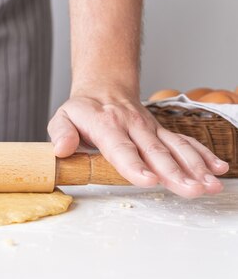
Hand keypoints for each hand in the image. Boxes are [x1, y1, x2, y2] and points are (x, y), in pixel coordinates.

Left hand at [48, 86, 229, 197]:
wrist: (104, 88)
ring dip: (195, 167)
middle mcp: (133, 126)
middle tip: (192, 189)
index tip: (149, 180)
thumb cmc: (82, 110)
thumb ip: (60, 133)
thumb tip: (61, 149)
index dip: (135, 166)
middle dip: (176, 172)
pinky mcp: (162, 132)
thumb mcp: (61, 117)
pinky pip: (185, 142)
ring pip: (176, 148)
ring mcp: (151, 129)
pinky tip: (218, 169)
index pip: (122, 149)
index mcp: (107, 125)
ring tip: (210, 185)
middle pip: (156, 152)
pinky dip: (203, 155)